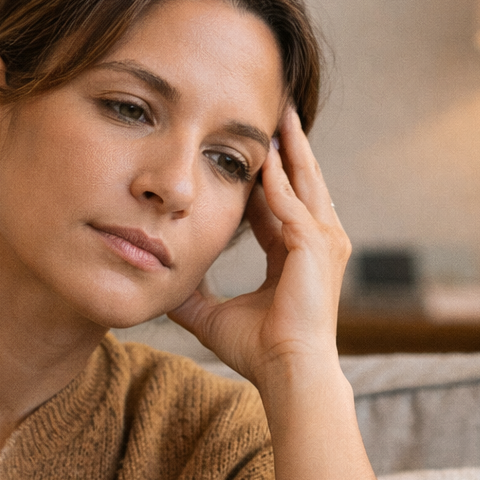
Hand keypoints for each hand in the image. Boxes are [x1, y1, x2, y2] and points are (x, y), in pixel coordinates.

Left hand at [168, 108, 350, 383]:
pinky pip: (292, 204)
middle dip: (289, 143)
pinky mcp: (315, 248)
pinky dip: (278, 180)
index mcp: (295, 252)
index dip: (263, 172)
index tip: (245, 145)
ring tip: (280, 113)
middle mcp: (315, 241)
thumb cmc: (257, 350)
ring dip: (291, 146)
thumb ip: (190, 293)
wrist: (286, 373)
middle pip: (301, 179)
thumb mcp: (211, 313)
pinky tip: (263, 157)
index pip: (278, 200)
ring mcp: (322, 243)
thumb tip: (158, 282)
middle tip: (277, 106)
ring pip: (305, 181)